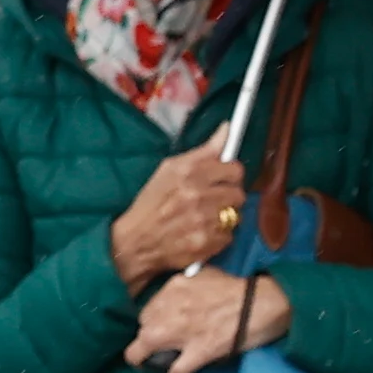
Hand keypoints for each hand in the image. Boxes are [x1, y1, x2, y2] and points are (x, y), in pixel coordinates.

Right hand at [109, 140, 246, 286]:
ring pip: (235, 216)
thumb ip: (203, 151)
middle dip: (226, 198)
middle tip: (210, 202)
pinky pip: (228, 236)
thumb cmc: (150, 204)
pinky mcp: (205, 243)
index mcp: (188, 173)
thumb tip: (227, 129)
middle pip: (238, 194)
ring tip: (203, 219)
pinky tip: (200, 233)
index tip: (220, 181)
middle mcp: (197, 195)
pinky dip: (217, 236)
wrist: (133, 242)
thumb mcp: (169, 170)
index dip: (229, 176)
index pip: (234, 170)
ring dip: (222, 218)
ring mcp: (202, 221)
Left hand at [128, 269, 291, 372]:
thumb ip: (187, 283)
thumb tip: (180, 292)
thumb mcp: (205, 275)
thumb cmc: (240, 288)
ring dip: (146, 361)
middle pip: (143, 330)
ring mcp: (181, 331)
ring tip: (156, 366)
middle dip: (149, 340)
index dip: (154, 322)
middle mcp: (169, 309)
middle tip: (161, 347)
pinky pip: (175, 371)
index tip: (162, 328)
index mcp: (173, 288)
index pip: (148, 310)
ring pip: (142, 350)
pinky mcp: (198, 351)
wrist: (264, 302)